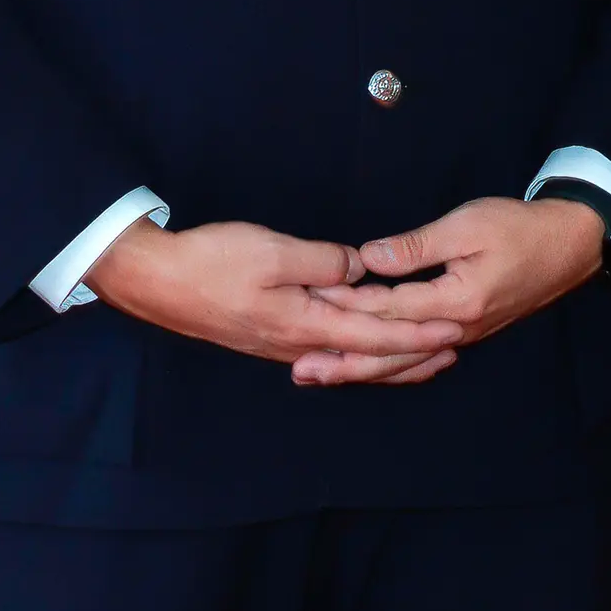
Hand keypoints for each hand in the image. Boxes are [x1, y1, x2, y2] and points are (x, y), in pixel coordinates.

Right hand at [81, 219, 463, 388]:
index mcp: (304, 323)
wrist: (155, 281)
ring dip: (389, 359)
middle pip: (367, 356)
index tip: (454, 330)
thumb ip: (323, 261)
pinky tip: (364, 350)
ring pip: (348, 357)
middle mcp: (298, 344)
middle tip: (455, 349)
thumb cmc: (210, 263)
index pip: (375, 334)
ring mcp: (283, 345)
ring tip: (424, 357)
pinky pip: (328, 351)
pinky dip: (358, 353)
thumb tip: (360, 268)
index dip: (418, 333)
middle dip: (413, 355)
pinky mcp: (270, 337)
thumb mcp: (272, 251)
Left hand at [316, 196, 606, 362]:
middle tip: (300, 370)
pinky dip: (391, 366)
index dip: (346, 304)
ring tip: (322, 377)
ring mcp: (463, 335)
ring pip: (404, 362)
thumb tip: (368, 258)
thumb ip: (416, 246)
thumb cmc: (520, 228)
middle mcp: (457, 330)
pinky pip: (420, 358)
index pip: (389, 308)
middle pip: (391, 352)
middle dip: (343, 361)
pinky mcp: (466, 332)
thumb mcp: (467, 226)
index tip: (308, 303)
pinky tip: (370, 369)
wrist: (570, 244)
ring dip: (361, 370)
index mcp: (455, 302)